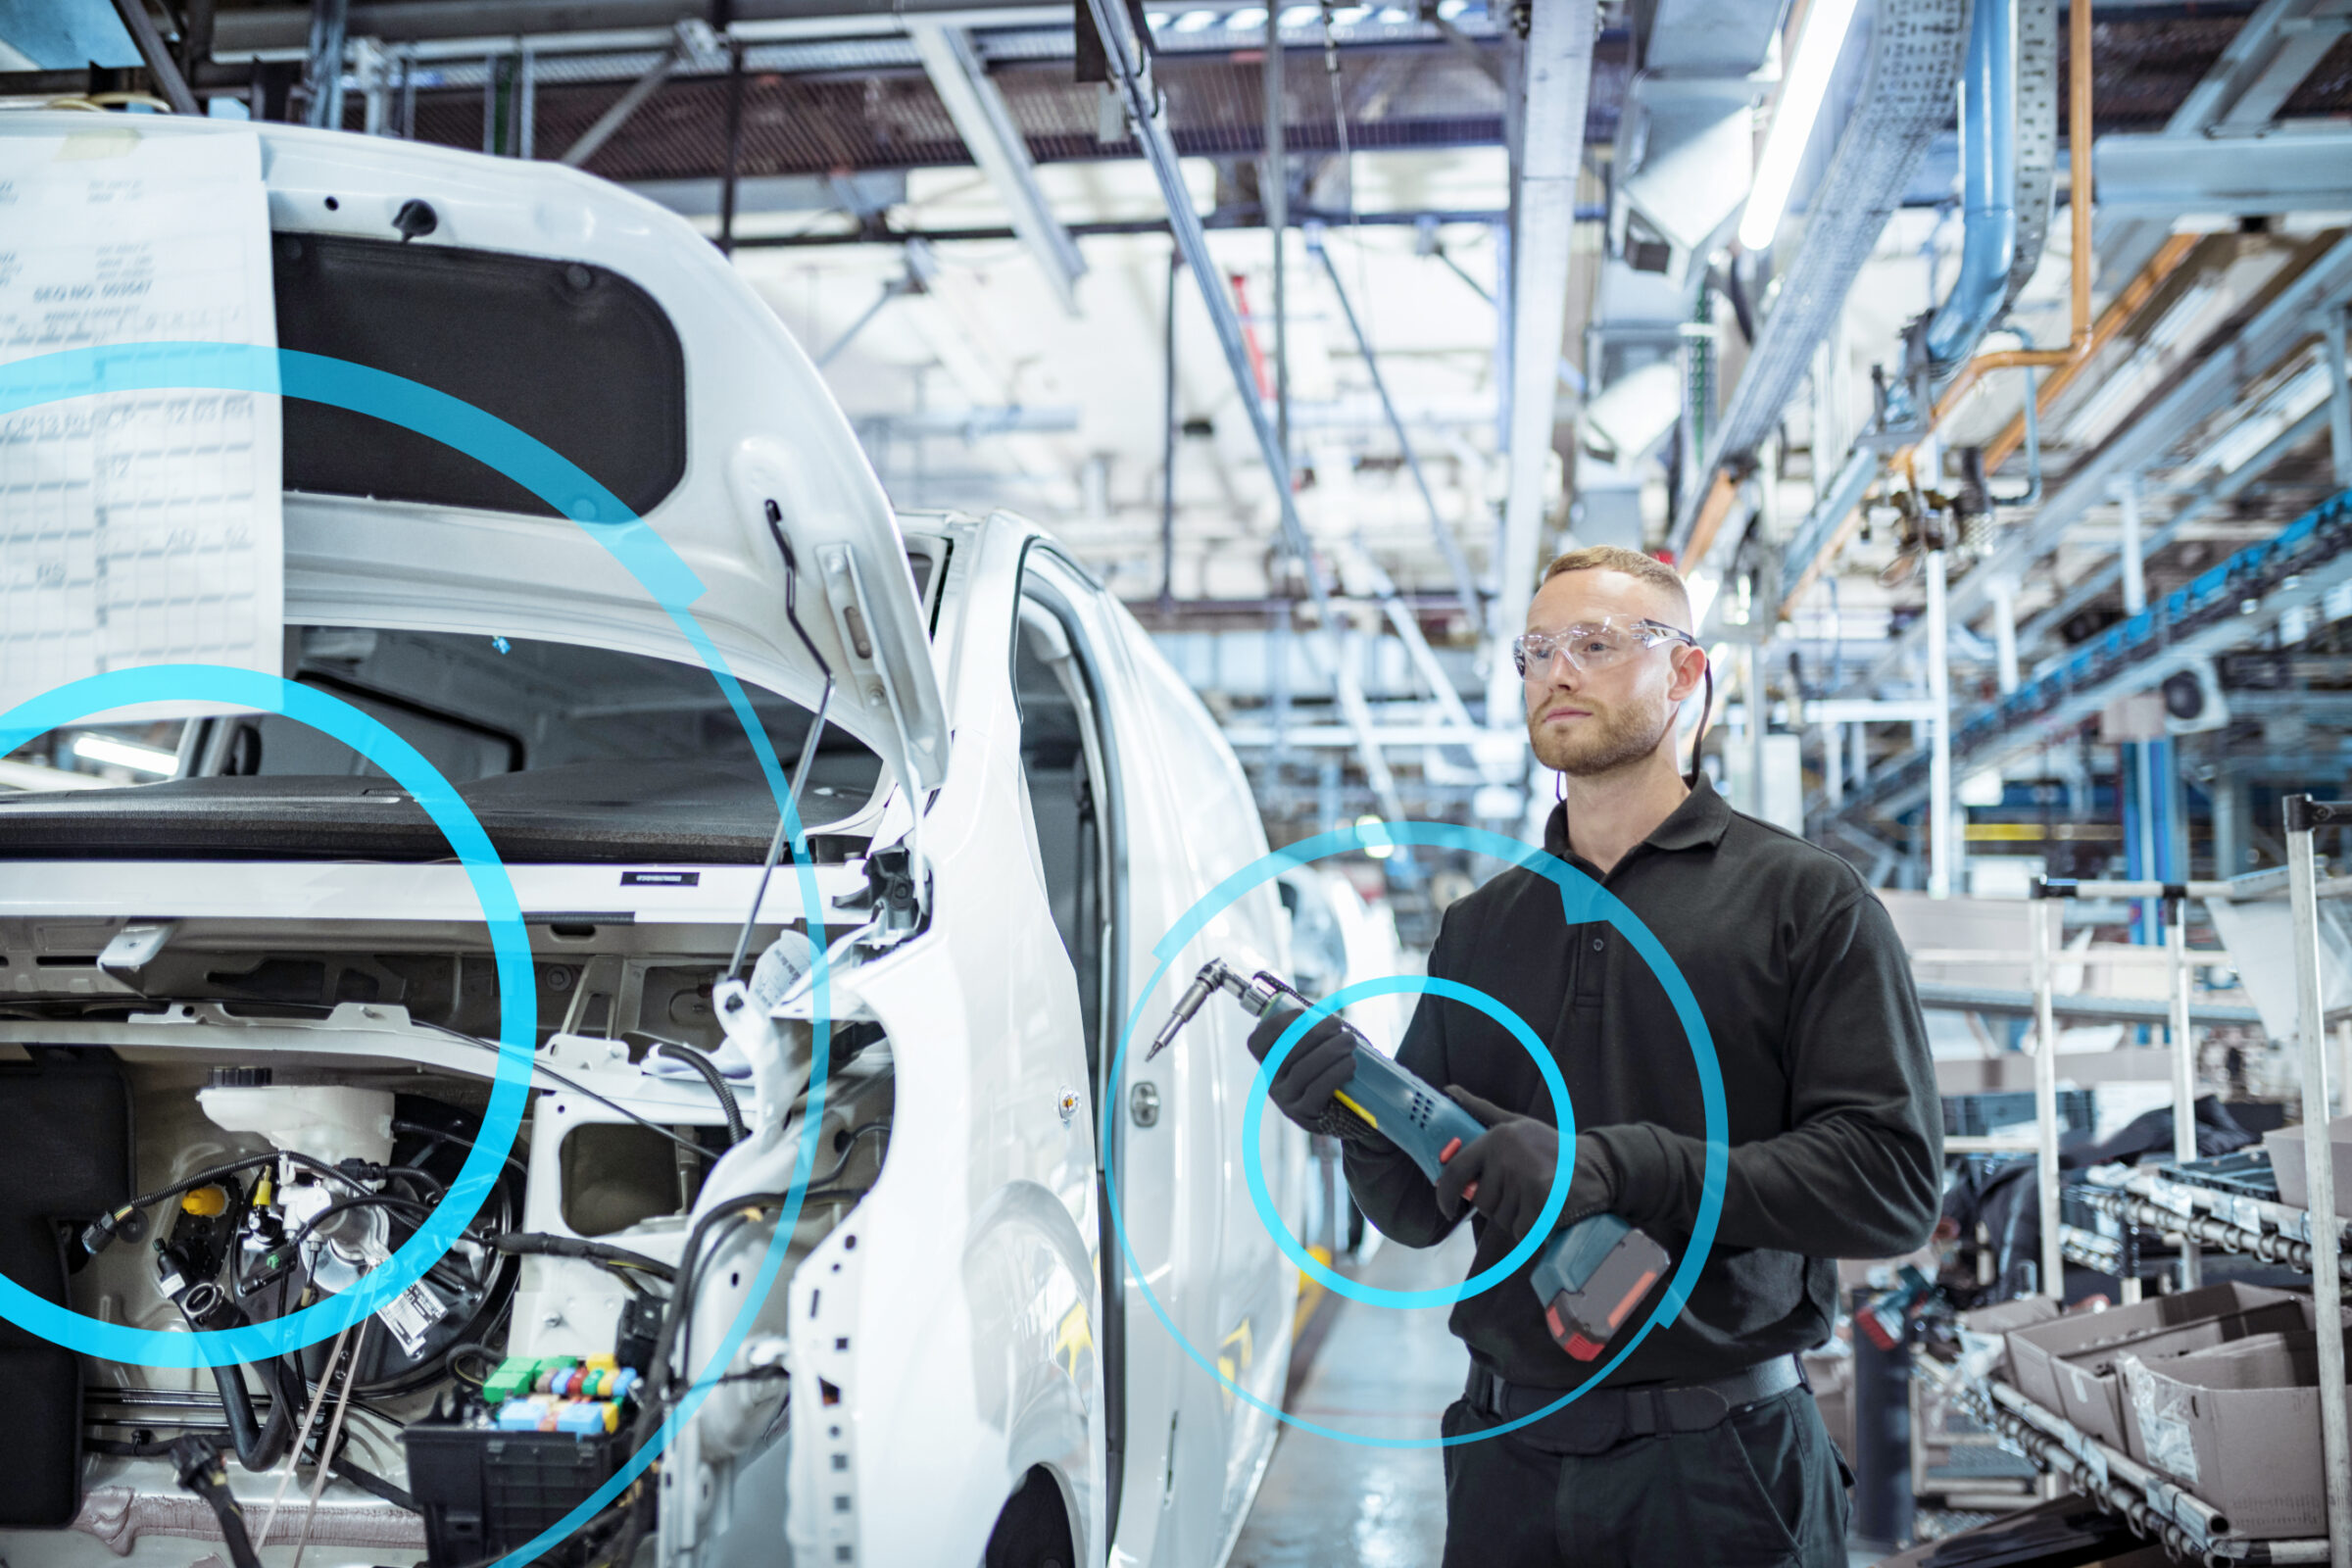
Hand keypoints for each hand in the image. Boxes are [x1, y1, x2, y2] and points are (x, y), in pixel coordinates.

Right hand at [1246, 998, 1363, 1136]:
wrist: (1345, 1110)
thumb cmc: (1329, 1069)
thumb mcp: (1313, 1050)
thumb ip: (1311, 1030)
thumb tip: (1322, 1009)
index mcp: (1268, 1062)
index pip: (1257, 1042)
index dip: (1278, 1023)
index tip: (1303, 1012)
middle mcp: (1272, 1082)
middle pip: (1287, 1051)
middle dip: (1315, 1031)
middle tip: (1337, 1024)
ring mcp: (1287, 1101)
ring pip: (1303, 1070)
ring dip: (1330, 1050)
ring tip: (1349, 1040)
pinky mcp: (1305, 1115)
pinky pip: (1317, 1091)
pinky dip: (1336, 1072)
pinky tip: (1350, 1063)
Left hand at [1434, 1087, 1617, 1246]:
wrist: (1598, 1166)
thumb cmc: (1551, 1148)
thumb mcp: (1517, 1123)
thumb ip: (1481, 1110)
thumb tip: (1450, 1090)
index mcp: (1497, 1137)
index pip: (1455, 1170)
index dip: (1445, 1194)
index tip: (1448, 1207)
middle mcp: (1508, 1155)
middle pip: (1481, 1201)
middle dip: (1498, 1205)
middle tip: (1522, 1192)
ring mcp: (1525, 1178)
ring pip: (1501, 1218)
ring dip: (1517, 1217)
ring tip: (1537, 1198)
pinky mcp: (1543, 1201)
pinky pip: (1521, 1230)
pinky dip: (1532, 1229)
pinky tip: (1546, 1212)